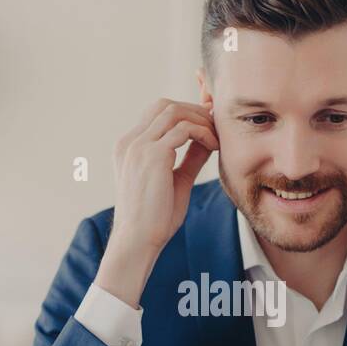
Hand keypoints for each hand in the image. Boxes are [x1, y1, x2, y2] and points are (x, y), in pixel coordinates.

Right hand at [97, 99, 218, 305]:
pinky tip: (213, 146)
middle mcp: (130, 142)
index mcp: (129, 147)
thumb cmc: (154, 219)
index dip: (185, 111)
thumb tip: (206, 140)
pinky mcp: (152, 155)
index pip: (156, 113)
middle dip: (195, 110)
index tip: (209, 122)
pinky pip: (183, 129)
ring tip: (216, 137)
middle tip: (216, 125)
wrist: (138, 241)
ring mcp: (138, 146)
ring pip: (173, 111)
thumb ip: (188, 158)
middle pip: (165, 105)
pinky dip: (202, 132)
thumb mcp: (175, 181)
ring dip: (200, 120)